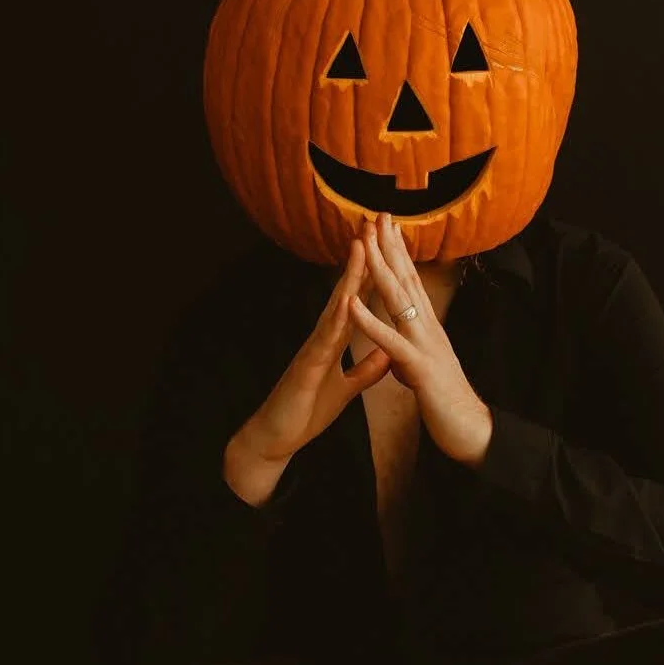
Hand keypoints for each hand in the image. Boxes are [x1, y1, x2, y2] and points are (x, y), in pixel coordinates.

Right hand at [225, 235, 390, 475]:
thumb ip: (365, 370)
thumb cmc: (306, 412)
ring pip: (334, 308)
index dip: (371, 275)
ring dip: (348, 278)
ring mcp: (312, 350)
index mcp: (333, 342)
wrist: (277, 438)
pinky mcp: (305, 367)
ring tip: (361, 247)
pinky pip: (323, 340)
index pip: (356, 302)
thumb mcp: (346, 389)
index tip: (384, 246)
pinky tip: (346, 299)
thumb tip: (387, 352)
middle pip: (344, 293)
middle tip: (371, 226)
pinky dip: (336, 318)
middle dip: (359, 261)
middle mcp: (322, 338)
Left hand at [349, 212, 494, 467]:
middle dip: (389, 246)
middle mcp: (429, 328)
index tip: (385, 226)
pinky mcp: (420, 368)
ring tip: (363, 243)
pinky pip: (391, 341)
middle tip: (376, 213)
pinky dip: (370, 321)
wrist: (471, 431)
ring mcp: (425, 345)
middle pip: (406, 280)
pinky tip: (353, 302)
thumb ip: (413, 355)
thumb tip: (401, 349)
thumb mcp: (426, 370)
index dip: (397, 253)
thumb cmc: (448, 403)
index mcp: (427, 328)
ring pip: (399, 301)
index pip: (410, 282)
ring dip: (379, 270)